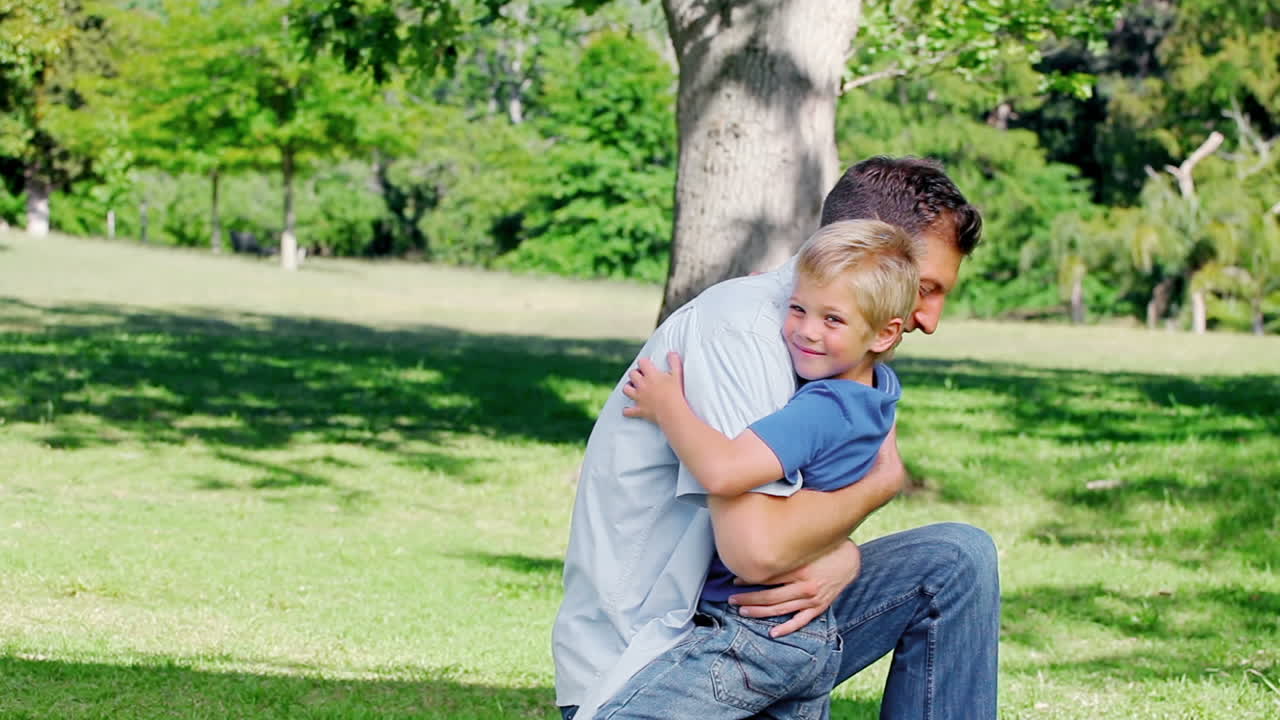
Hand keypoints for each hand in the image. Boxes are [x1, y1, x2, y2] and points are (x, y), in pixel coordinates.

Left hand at [621, 352, 684, 422]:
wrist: (672, 412)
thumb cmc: (675, 393)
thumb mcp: (677, 375)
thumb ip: (674, 362)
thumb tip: (672, 353)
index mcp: (651, 375)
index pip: (642, 363)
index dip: (644, 362)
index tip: (648, 365)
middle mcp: (642, 385)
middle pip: (632, 374)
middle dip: (635, 374)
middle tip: (641, 376)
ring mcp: (639, 397)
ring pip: (626, 389)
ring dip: (628, 388)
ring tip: (633, 388)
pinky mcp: (639, 410)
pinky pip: (628, 411)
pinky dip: (628, 411)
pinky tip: (628, 410)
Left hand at [728, 540, 860, 637]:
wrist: (849, 560)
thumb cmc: (824, 550)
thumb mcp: (804, 548)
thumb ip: (784, 553)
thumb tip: (758, 553)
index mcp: (801, 568)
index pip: (768, 577)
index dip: (750, 580)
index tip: (735, 580)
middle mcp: (805, 586)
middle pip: (770, 596)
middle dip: (748, 598)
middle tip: (732, 599)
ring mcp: (812, 600)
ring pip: (780, 610)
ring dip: (759, 612)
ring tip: (743, 611)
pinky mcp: (819, 608)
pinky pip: (800, 621)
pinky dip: (786, 628)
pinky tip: (772, 632)